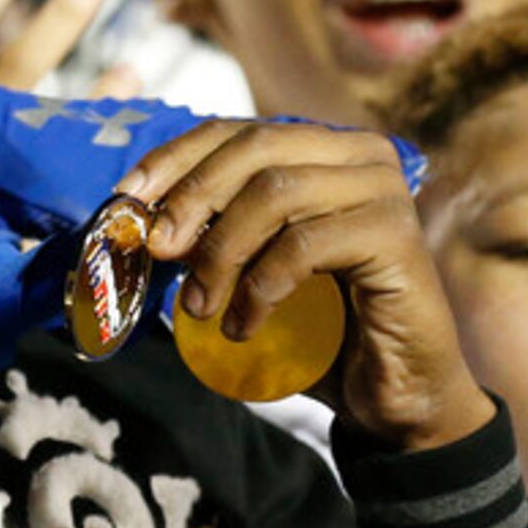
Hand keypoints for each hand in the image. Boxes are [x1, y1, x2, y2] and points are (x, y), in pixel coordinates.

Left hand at [123, 119, 493, 451]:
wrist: (394, 396)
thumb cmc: (322, 333)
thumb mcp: (255, 269)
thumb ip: (216, 234)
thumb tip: (142, 218)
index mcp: (325, 149)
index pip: (238, 131)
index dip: (177, 158)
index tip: (130, 198)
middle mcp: (362, 155)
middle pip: (257, 148)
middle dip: (194, 196)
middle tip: (159, 251)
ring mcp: (385, 191)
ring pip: (277, 193)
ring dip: (222, 252)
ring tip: (200, 308)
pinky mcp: (397, 236)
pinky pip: (304, 245)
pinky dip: (259, 287)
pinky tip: (242, 327)